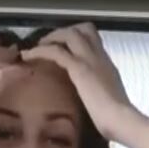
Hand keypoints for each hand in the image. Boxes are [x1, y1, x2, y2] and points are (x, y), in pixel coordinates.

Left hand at [20, 24, 141, 141]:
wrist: (120, 118)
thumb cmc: (117, 117)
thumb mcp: (110, 97)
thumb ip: (100, 91)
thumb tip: (94, 99)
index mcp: (106, 63)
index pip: (94, 39)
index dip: (78, 38)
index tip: (64, 46)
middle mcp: (99, 56)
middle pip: (83, 29)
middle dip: (63, 32)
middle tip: (48, 43)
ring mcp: (89, 60)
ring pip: (70, 34)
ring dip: (51, 37)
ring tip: (36, 48)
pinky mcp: (78, 68)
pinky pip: (56, 51)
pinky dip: (40, 51)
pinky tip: (27, 56)